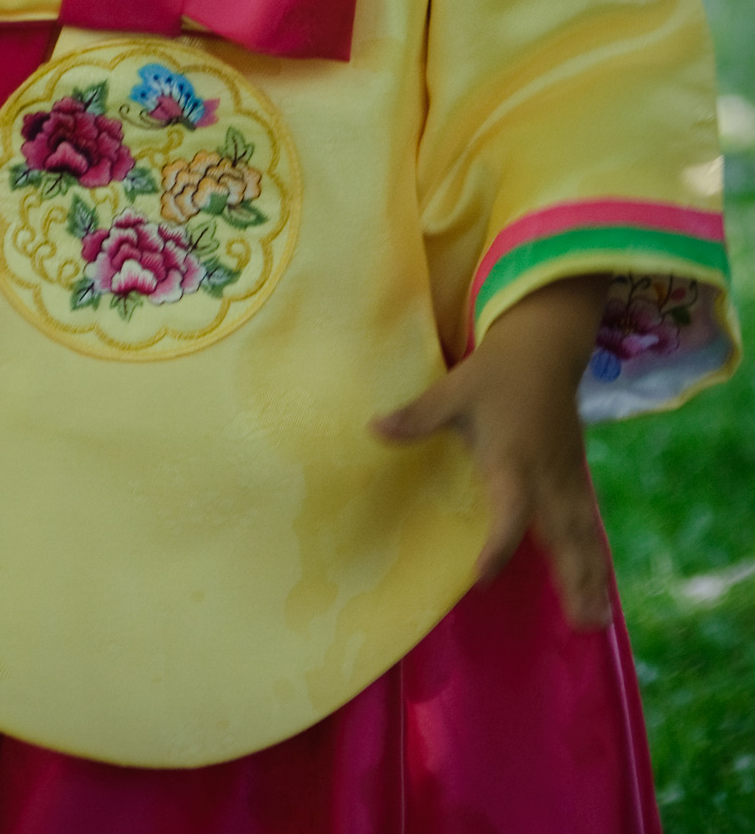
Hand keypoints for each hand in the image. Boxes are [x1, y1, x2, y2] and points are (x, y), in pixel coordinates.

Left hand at [373, 276, 611, 630]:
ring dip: (591, 576)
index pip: (509, 512)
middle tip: (582, 624)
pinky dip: (595, 554)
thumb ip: (416, 417)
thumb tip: (372, 430)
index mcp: (512, 459)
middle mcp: (545, 475)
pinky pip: (588, 521)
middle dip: (572, 579)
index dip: (497, 546)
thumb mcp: (452, 391)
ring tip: (596, 621)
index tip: (482, 577)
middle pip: (561, 535)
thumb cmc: (494, 373)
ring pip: (581, 533)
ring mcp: (566, 476)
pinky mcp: (576, 473)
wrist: (544, 347)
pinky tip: (600, 585)